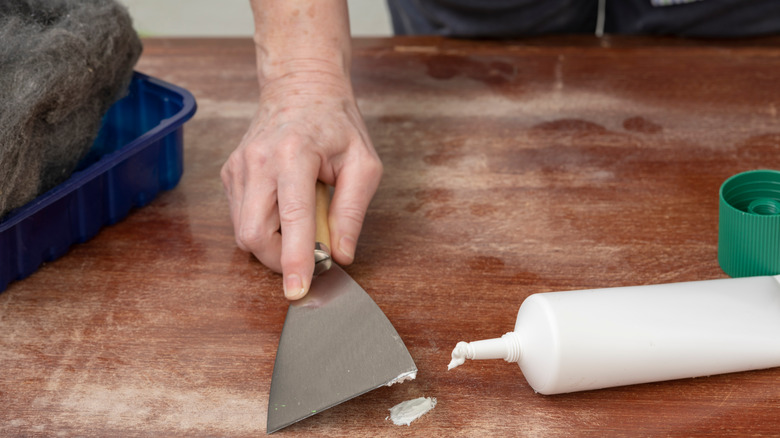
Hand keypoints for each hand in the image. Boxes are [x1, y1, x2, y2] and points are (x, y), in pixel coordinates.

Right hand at [221, 66, 381, 299]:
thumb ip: (352, 211)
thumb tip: (341, 253)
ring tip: (301, 220)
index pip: (291, 219)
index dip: (294, 260)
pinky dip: (264, 228)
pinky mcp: (230, 174)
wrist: (301, 87)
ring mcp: (238, 168)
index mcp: (294, 154)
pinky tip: (284, 209)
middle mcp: (258, 161)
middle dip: (279, 258)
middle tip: (310, 252)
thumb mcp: (363, 163)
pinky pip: (241, 219)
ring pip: (243, 232)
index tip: (297, 291)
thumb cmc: (336, 123)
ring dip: (273, 243)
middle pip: (253, 234)